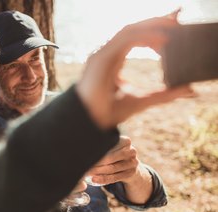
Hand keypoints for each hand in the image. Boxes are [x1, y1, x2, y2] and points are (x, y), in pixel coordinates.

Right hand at [76, 11, 194, 128]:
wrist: (90, 122)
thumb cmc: (109, 112)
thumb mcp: (143, 100)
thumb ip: (164, 94)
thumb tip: (189, 90)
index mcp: (114, 60)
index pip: (135, 39)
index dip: (154, 32)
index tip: (173, 34)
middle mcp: (108, 54)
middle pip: (133, 30)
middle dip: (156, 23)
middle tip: (177, 22)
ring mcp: (102, 53)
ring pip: (129, 30)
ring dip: (151, 26)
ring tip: (171, 28)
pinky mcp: (100, 57)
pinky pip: (124, 39)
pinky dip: (143, 35)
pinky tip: (159, 39)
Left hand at [86, 135, 152, 203]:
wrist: (129, 166)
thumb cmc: (115, 153)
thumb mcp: (112, 147)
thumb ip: (102, 145)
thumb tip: (82, 145)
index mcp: (126, 141)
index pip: (110, 145)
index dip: (98, 150)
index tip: (86, 154)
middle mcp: (132, 151)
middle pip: (111, 157)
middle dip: (97, 162)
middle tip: (84, 165)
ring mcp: (133, 163)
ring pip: (113, 168)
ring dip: (98, 171)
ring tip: (88, 172)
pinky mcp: (131, 173)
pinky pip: (115, 177)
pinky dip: (104, 179)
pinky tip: (95, 179)